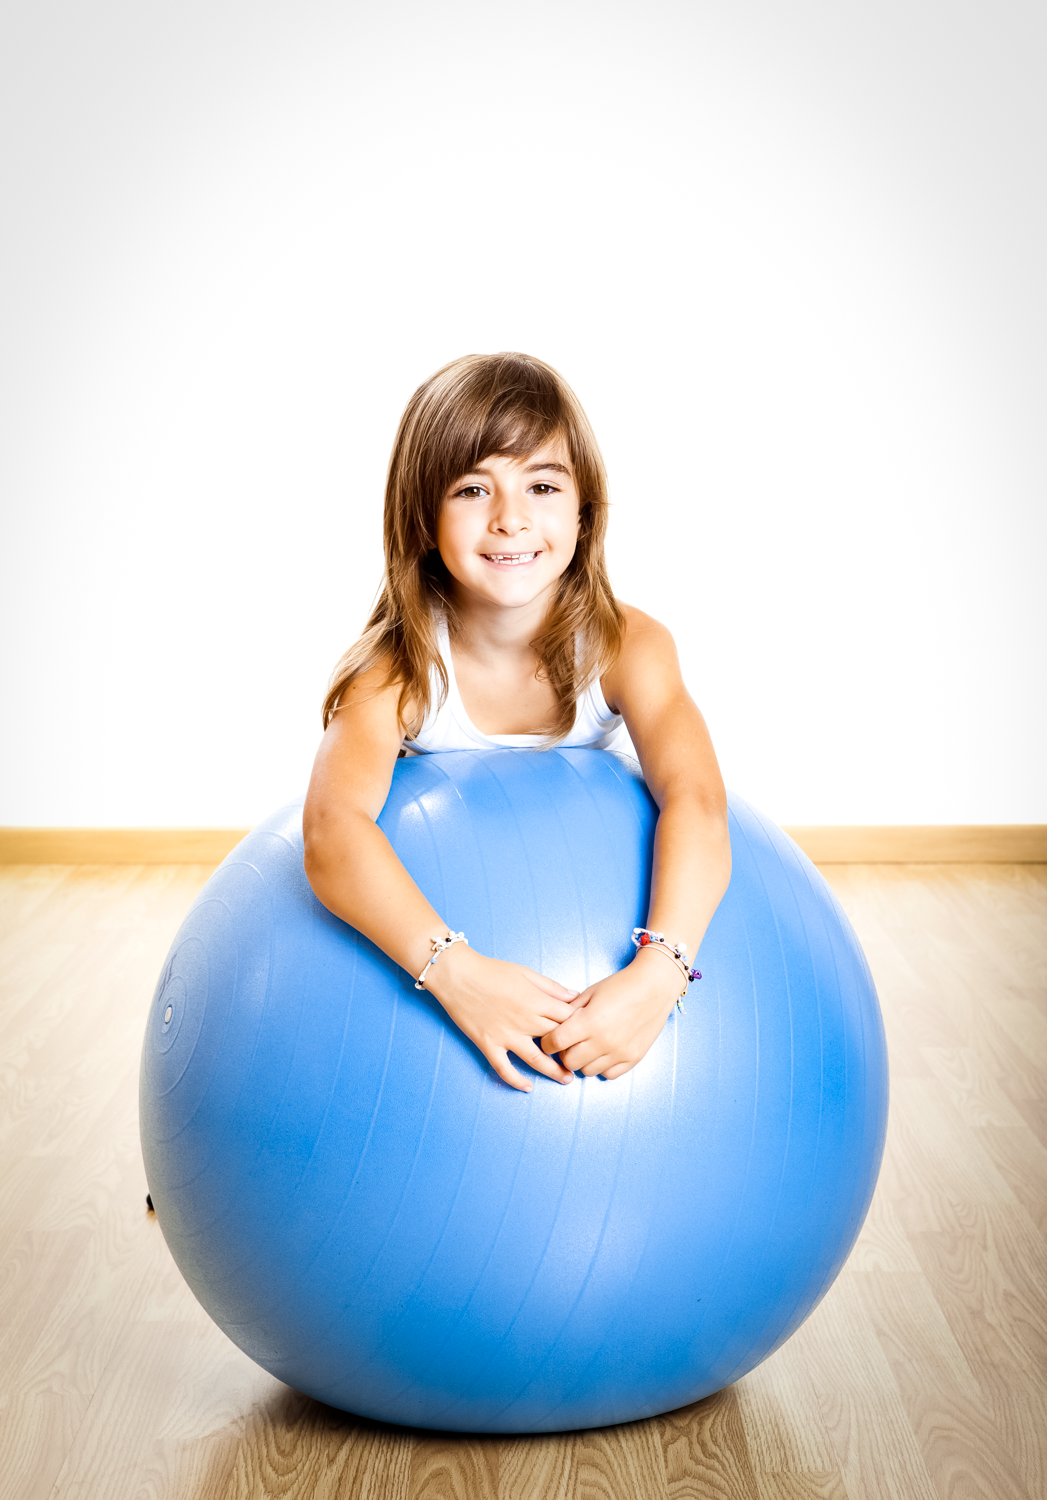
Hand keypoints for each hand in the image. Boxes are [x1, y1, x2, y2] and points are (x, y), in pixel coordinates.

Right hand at [423, 943, 580, 1092]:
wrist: (457, 974)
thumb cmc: (492, 970)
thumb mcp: (526, 972)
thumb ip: (552, 987)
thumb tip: (575, 997)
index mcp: (536, 1001)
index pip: (568, 1019)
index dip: (580, 1026)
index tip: (587, 1032)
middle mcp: (525, 1021)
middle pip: (557, 1041)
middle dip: (572, 1050)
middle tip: (583, 1058)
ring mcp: (506, 1035)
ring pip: (536, 1060)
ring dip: (554, 1072)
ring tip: (567, 1079)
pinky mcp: (488, 1044)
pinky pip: (504, 1069)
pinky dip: (516, 1081)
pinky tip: (528, 1087)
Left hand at [540, 948, 681, 1079]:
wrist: (655, 986)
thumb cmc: (621, 985)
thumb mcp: (590, 993)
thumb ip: (569, 1011)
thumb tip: (554, 1026)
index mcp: (589, 1021)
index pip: (555, 1043)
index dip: (548, 1042)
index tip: (550, 1039)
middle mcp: (603, 1041)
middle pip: (569, 1062)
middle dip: (565, 1053)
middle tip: (571, 1042)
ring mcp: (619, 1052)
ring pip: (588, 1071)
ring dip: (584, 1060)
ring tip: (589, 1045)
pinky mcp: (633, 1058)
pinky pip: (609, 1074)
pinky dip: (603, 1066)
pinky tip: (604, 1051)